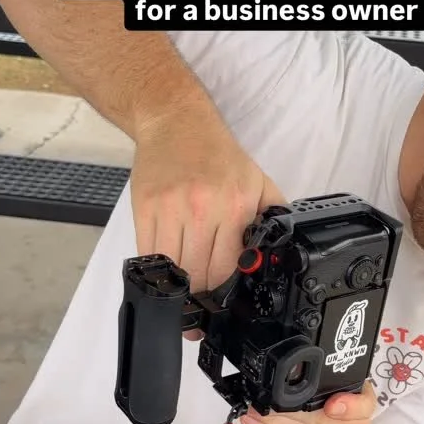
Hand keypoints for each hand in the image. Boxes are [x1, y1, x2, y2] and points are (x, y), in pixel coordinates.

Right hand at [130, 108, 286, 334]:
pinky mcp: (145, 207)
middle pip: (198, 274)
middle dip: (199, 293)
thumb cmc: (216, 154)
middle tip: (199, 302)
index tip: (220, 298)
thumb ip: (271, 217)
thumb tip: (278, 252)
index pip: (227, 268)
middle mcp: (204, 208)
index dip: (222, 290)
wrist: (176, 121)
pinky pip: (148, 253)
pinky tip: (163, 270)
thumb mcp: (257, 181)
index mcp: (236, 205)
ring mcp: (171, 209)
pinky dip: (156, 268)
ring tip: (182, 289)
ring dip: (177, 285)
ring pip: (172, 269)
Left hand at [239, 379, 376, 423]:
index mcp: (362, 403)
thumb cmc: (328, 401)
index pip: (364, 406)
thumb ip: (324, 373)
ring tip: (256, 409)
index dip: (348, 407)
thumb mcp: (334, 381)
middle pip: (324, 421)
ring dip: (275, 421)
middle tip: (270, 399)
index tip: (332, 405)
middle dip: (292, 409)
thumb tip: (296, 364)